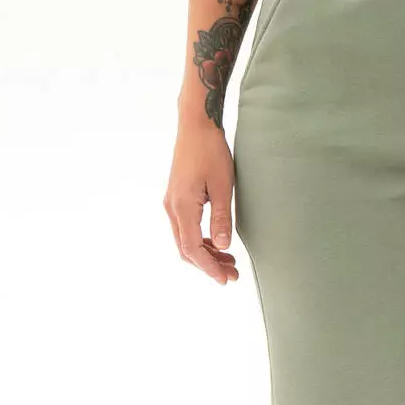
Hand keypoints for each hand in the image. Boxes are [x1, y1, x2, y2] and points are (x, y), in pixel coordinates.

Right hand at [163, 116, 238, 284]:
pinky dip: (201, 240)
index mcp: (182, 207)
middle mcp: (172, 207)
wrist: (196, 125)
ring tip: (229, 261)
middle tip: (233, 274)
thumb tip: (224, 246)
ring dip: (206, 254)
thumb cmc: (211, 151)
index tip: (225, 279)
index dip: (209, 267)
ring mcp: (172, 202)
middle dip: (208, 265)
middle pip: (186, 249)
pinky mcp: (177, 197)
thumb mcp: (223, 187)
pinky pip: (186, 227)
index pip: (193, 249)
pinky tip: (218, 243)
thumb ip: (222, 218)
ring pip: (185, 240)